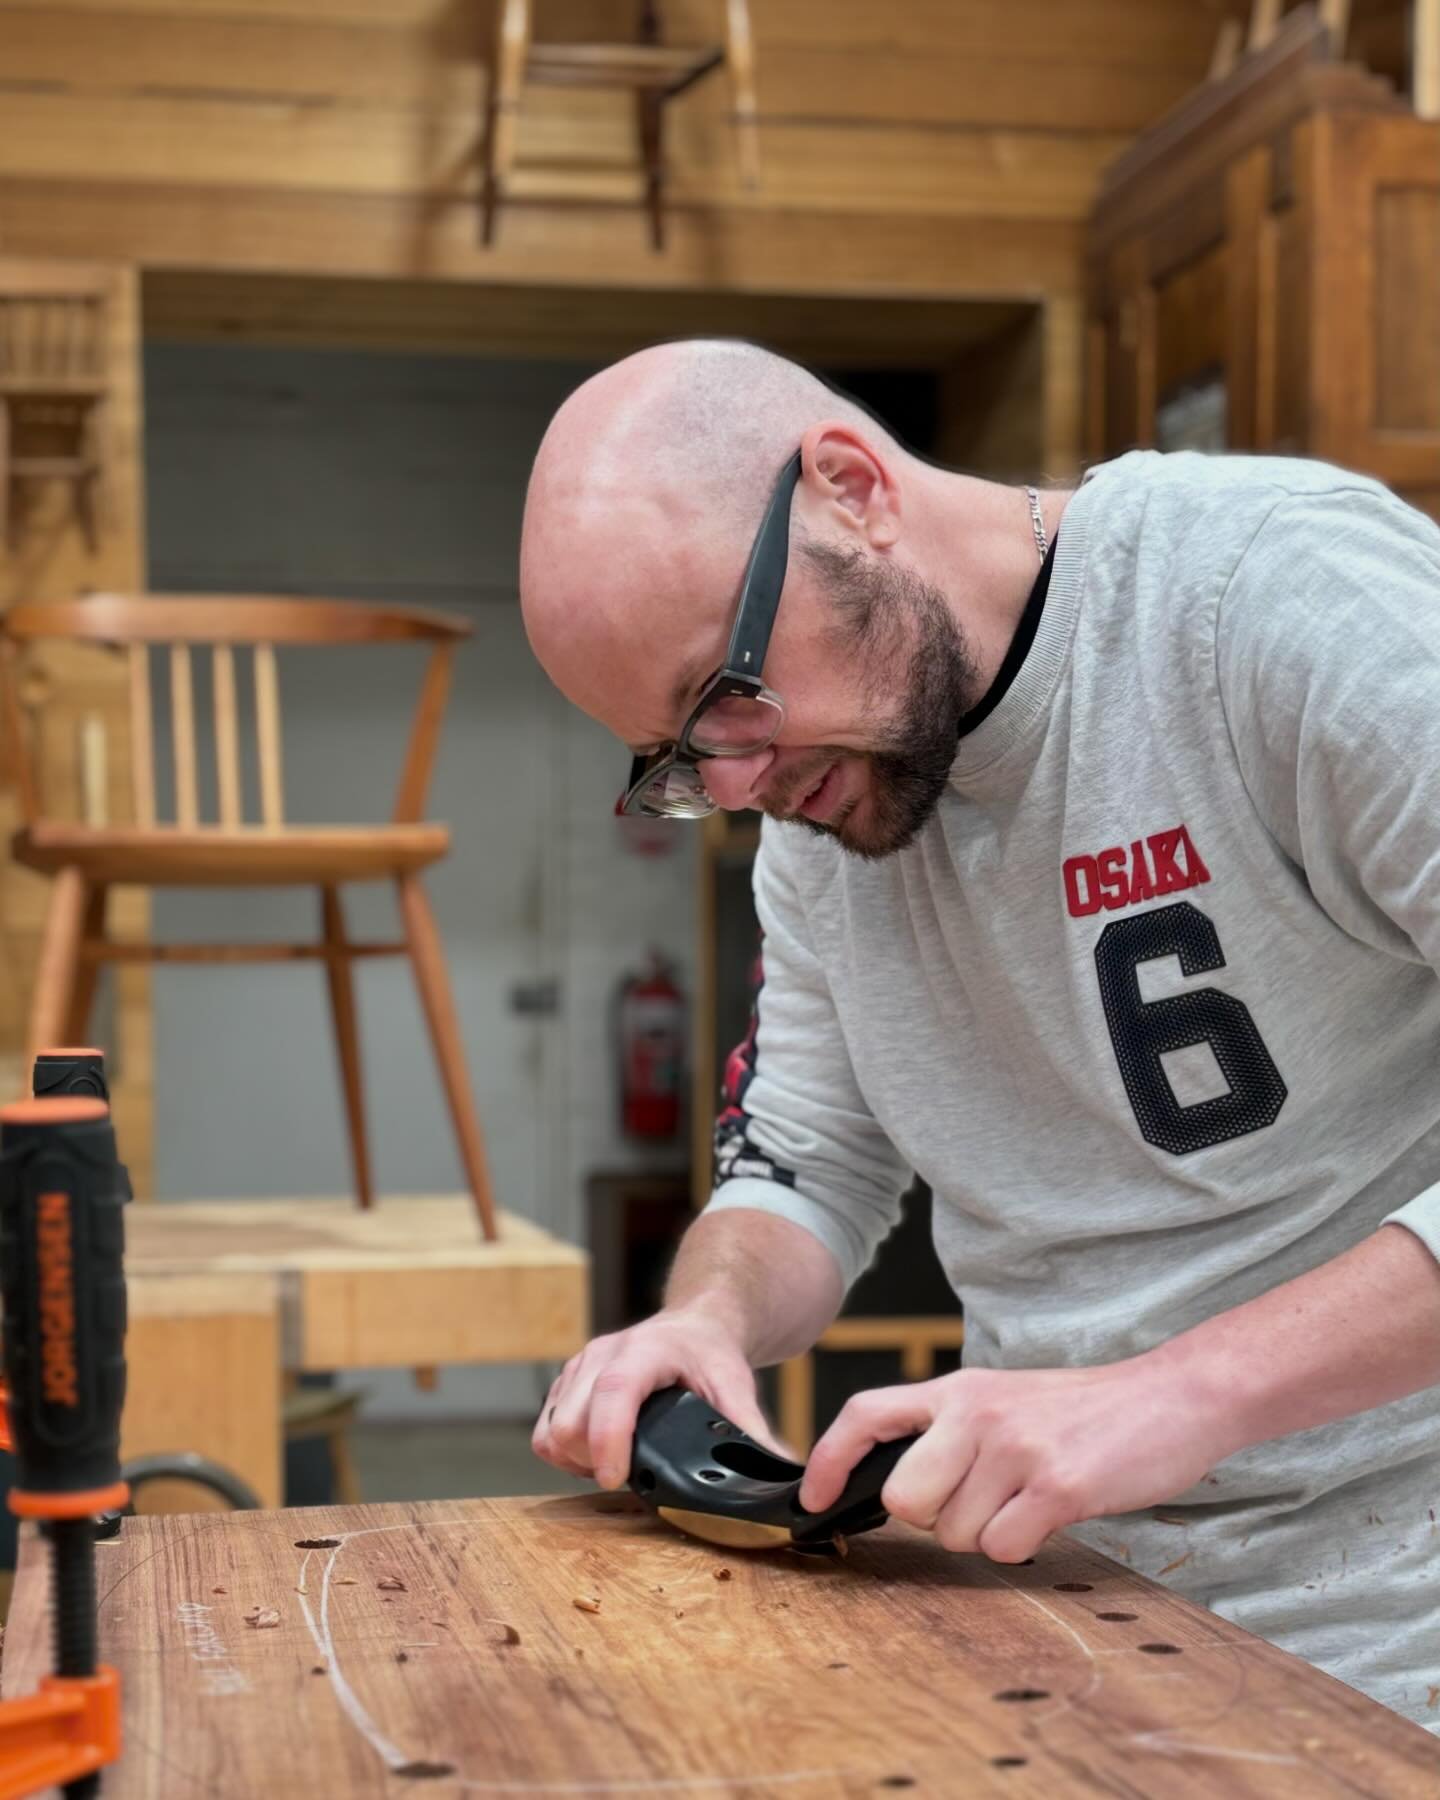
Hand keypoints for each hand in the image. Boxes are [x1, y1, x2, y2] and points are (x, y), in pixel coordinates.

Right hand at [532, 1305, 787, 1490]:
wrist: (693, 1325)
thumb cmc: (709, 1354)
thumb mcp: (737, 1385)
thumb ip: (753, 1429)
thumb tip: (781, 1471)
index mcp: (644, 1352)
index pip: (614, 1392)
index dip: (608, 1438)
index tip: (615, 1477)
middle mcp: (602, 1355)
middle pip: (570, 1422)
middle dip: (591, 1460)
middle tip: (625, 1474)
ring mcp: (579, 1367)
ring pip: (551, 1430)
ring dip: (574, 1459)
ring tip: (610, 1465)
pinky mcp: (566, 1381)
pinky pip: (543, 1430)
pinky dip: (561, 1451)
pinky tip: (593, 1454)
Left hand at [797, 1352, 1231, 1563]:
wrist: (1170, 1397)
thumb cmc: (1085, 1410)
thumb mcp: (1005, 1398)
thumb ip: (954, 1430)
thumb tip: (903, 1487)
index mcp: (959, 1389)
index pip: (867, 1413)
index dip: (830, 1459)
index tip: (815, 1499)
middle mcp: (977, 1413)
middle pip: (906, 1499)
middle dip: (936, 1520)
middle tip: (983, 1503)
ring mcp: (1015, 1447)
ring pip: (956, 1533)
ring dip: (989, 1534)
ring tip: (1029, 1498)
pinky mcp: (1056, 1485)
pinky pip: (1005, 1547)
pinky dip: (1025, 1544)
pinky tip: (1053, 1512)